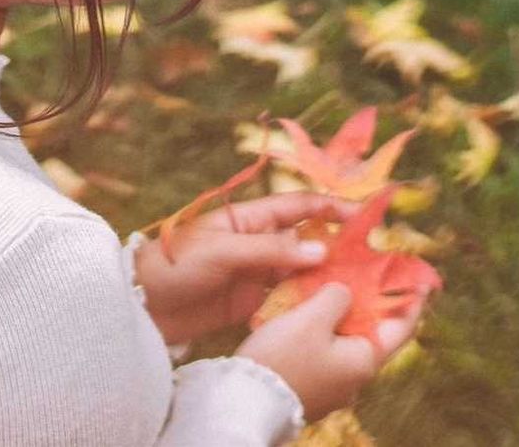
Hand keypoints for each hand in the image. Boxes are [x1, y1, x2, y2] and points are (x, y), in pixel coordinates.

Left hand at [132, 192, 360, 345]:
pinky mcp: (250, 302)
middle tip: (376, 262)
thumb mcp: (222, 251)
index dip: (331, 207)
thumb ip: (270, 251)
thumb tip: (320, 248)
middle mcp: (257, 242)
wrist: (142, 301)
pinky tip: (332, 313)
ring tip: (364, 291)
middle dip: (339, 247)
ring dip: (328, 279)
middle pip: (306, 240)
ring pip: (301, 272)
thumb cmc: (176, 263)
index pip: (298, 206)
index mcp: (249, 217)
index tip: (365, 215)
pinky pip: (287, 300)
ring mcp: (255, 273)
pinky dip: (308, 304)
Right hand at [236, 280, 430, 421]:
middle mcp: (355, 377)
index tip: (423, 281)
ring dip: (344, 314)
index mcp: (364, 360)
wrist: (248, 401)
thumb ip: (335, 298)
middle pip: (372, 332)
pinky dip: (324, 329)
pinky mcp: (312, 387)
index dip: (412, 301)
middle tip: (367, 274)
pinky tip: (306, 313)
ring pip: (345, 341)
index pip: (400, 327)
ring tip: (331, 287)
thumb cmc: (283, 358)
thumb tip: (345, 292)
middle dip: (371, 303)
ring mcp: (334, 385)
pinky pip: (326, 351)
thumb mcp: (310, 319)